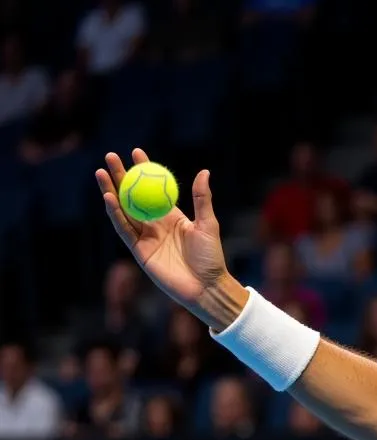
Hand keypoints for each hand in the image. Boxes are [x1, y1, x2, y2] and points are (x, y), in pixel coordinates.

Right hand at [95, 148, 227, 318]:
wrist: (206, 287)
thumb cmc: (211, 257)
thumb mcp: (208, 224)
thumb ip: (202, 199)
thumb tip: (203, 171)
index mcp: (173, 216)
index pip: (154, 189)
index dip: (144, 171)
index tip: (136, 152)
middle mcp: (156, 225)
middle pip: (134, 196)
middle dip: (121, 176)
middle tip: (110, 156)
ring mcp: (146, 238)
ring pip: (124, 210)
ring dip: (112, 191)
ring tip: (101, 171)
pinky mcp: (139, 251)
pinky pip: (124, 230)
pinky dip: (115, 214)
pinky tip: (108, 197)